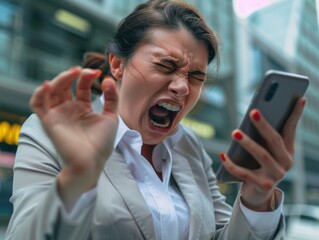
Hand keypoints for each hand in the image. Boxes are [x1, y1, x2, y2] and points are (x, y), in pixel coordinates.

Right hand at [29, 67, 118, 209]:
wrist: (92, 162)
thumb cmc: (102, 143)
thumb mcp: (111, 117)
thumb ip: (112, 98)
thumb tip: (107, 79)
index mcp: (83, 108)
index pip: (81, 87)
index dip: (87, 77)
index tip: (98, 73)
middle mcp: (69, 109)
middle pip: (65, 85)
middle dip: (73, 75)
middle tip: (83, 70)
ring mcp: (59, 114)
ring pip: (52, 90)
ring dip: (60, 79)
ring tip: (72, 73)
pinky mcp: (49, 121)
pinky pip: (37, 104)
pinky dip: (39, 93)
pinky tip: (48, 85)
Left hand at [220, 97, 305, 210]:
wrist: (258, 194)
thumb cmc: (258, 165)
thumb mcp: (264, 151)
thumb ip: (262, 137)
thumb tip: (253, 114)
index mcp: (288, 151)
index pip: (291, 129)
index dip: (295, 114)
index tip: (299, 98)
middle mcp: (286, 163)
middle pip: (274, 140)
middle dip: (263, 125)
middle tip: (252, 111)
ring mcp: (276, 175)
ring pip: (262, 155)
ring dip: (248, 143)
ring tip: (235, 132)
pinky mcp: (262, 185)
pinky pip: (244, 173)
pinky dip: (232, 164)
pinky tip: (222, 155)